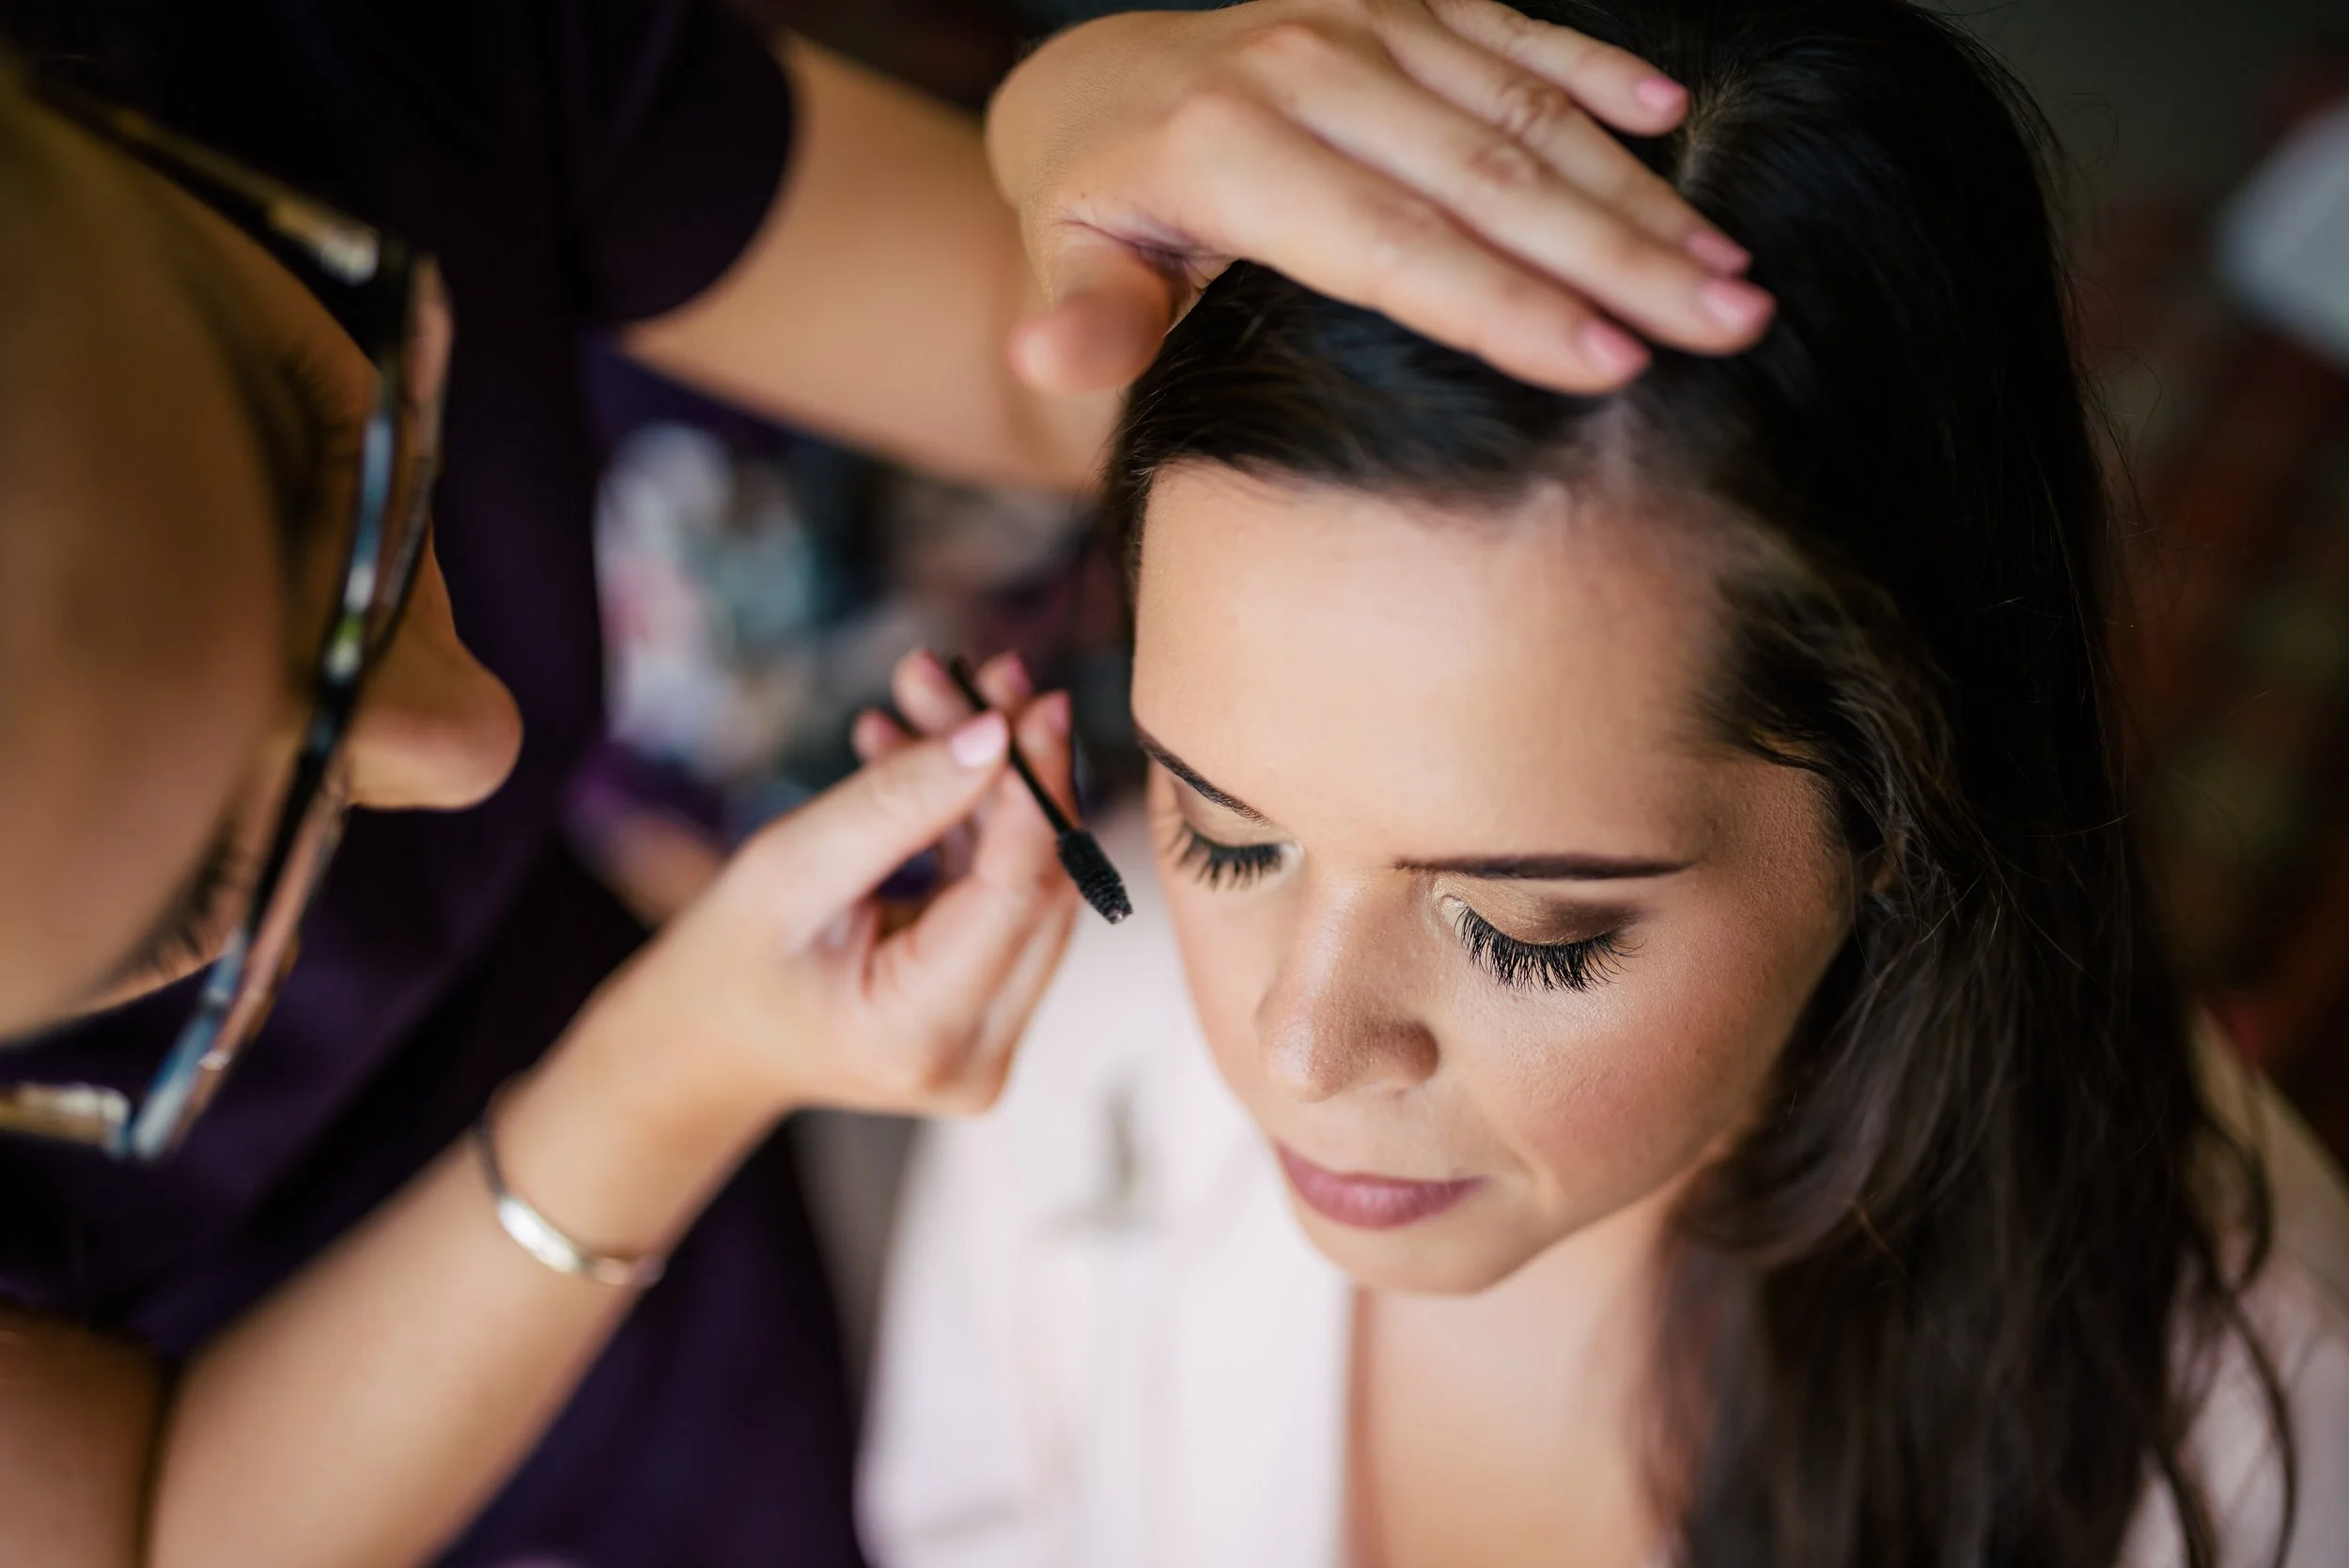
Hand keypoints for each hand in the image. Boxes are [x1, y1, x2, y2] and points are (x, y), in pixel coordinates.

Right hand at [584, 653, 1079, 1120]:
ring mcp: (994, 1036)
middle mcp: (979, 1054)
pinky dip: (970, 820)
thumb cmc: (726, 964)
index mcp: (922, 1033)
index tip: (1031, 700)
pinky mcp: (993, 1006)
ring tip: (932, 691)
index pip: (1017, 893)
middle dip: (1012, 768)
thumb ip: (895, 803)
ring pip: (1029, 879)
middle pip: (1039, 883)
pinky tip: (918, 751)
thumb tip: (997, 734)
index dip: (1035, 788)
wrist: (702, 1047)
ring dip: (991, 781)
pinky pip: (1003, 894)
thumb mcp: (788, 867)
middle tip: (983, 674)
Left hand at [988, 0, 1771, 395]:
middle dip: (1618, 256)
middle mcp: (1303, 67)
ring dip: (1634, 187)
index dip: (1505, 308)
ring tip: (1732, 265)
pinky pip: (1511, 27)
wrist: (1093, 86)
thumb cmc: (1099, 213)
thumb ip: (1083, 322)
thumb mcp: (1069, 269)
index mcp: (1227, 150)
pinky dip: (1594, 69)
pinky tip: (1677, 116)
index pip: (1392, 247)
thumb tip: (1039, 366)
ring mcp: (1358, 18)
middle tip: (1730, 323)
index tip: (1613, 367)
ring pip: (1519, 104)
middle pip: (1484, 176)